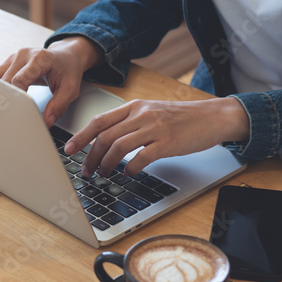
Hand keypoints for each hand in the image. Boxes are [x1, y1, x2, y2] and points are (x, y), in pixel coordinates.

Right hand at [0, 36, 100, 126]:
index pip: (19, 79)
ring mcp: (14, 57)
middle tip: (6, 116)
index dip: (15, 96)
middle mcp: (24, 55)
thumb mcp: (70, 89)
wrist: (66, 56)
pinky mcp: (8, 62)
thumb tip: (46, 122)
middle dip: (5, 98)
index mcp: (40, 58)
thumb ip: (58, 106)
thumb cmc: (68, 71)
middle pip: (6, 80)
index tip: (16, 111)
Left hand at [63, 98, 249, 176]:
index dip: (81, 136)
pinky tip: (129, 173)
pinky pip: (141, 157)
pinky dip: (130, 168)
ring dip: (106, 164)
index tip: (69, 149)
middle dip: (90, 156)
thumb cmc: (180, 118)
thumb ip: (129, 122)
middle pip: (105, 136)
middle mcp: (141, 115)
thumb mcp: (150, 112)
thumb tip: (104, 141)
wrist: (212, 117)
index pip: (100, 121)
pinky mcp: (168, 143)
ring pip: (119, 147)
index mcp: (134, 107)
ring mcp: (155, 128)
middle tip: (86, 171)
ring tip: (104, 174)